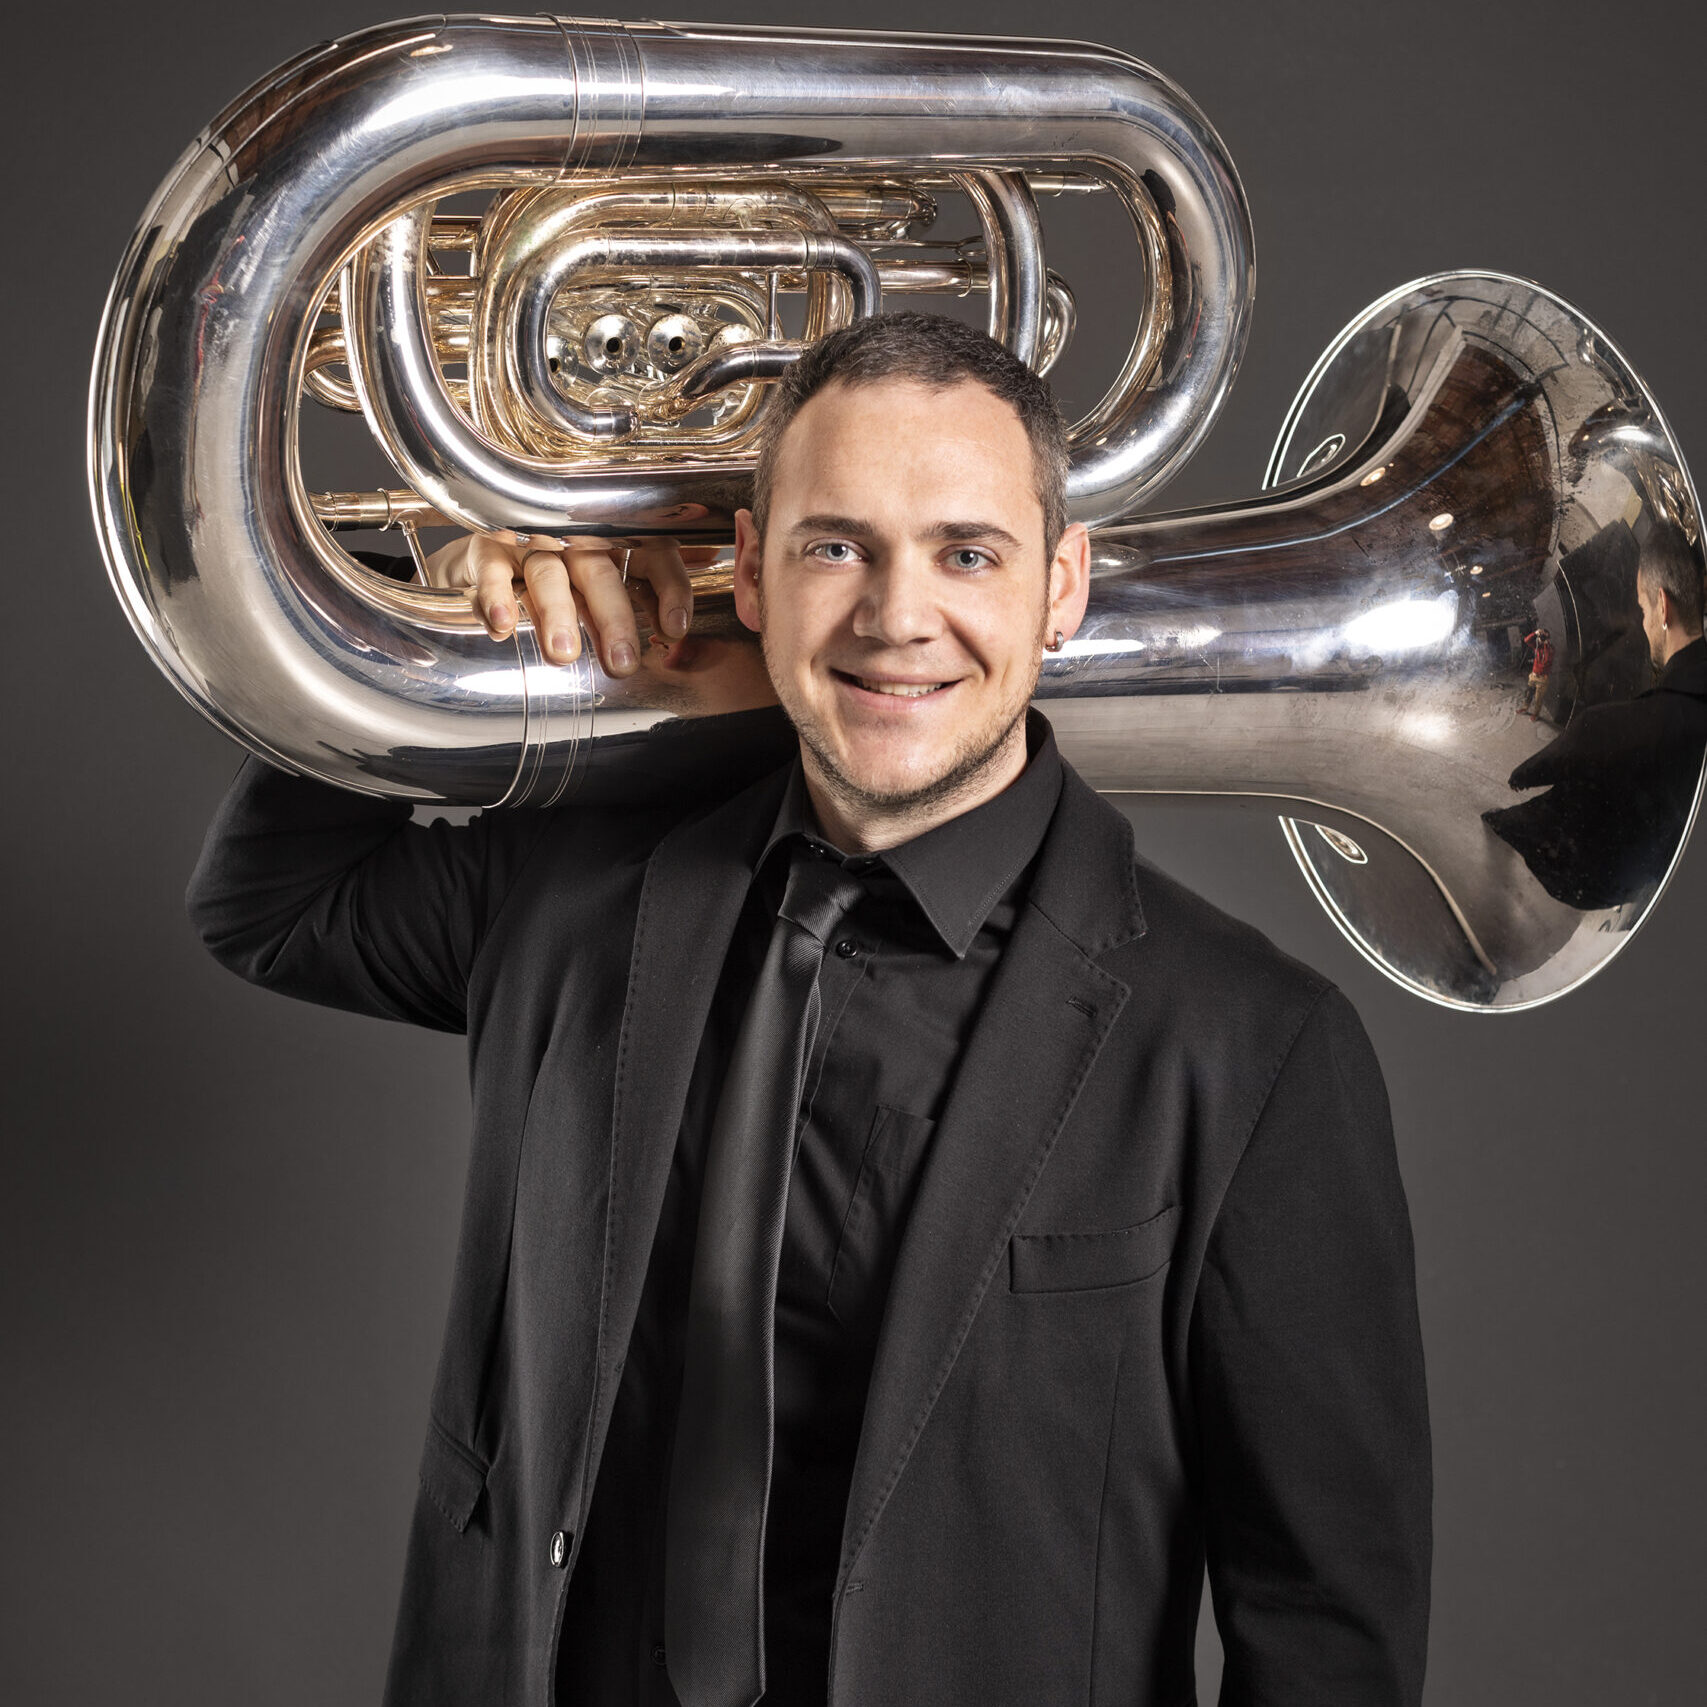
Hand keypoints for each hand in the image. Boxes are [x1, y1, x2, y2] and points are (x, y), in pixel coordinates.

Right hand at [422, 532, 721, 676]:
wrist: (485, 559)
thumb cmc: (558, 575)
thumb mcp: (606, 585)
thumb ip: (644, 597)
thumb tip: (681, 627)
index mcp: (614, 543)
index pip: (652, 555)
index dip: (669, 590)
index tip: (674, 631)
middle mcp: (576, 539)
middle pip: (600, 572)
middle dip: (613, 617)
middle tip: (621, 663)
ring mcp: (530, 543)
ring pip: (549, 573)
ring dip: (557, 613)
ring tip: (564, 655)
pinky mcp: (487, 551)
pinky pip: (493, 572)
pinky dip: (497, 597)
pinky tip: (503, 626)